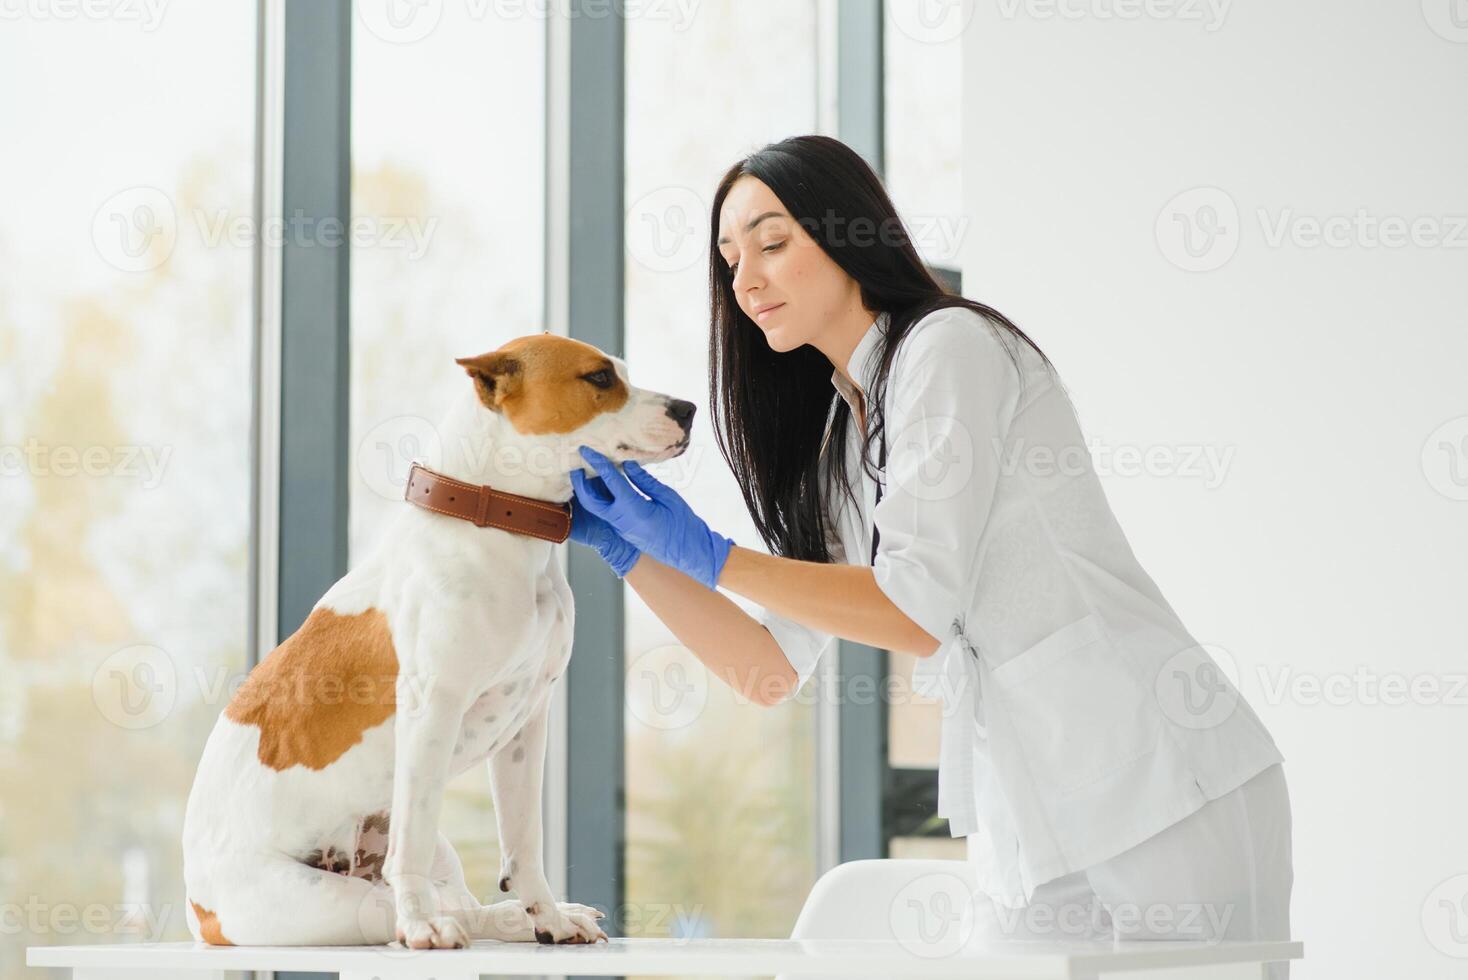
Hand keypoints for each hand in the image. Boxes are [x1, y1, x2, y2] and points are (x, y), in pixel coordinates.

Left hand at [571, 445, 733, 589]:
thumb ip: (644, 481)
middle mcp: (622, 521)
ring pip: (597, 507)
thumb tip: (627, 465)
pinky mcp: (624, 530)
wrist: (690, 554)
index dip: (597, 463)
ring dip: (589, 490)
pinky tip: (606, 484)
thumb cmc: (684, 525)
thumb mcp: (667, 497)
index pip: (611, 481)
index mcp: (634, 510)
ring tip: (588, 470)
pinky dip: (602, 497)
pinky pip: (607, 511)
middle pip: (591, 501)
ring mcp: (621, 528)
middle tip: (577, 464)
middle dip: (580, 483)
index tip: (586, 449)